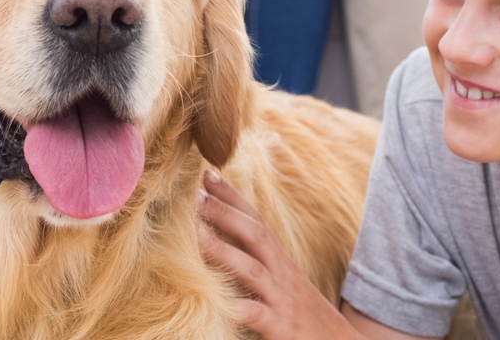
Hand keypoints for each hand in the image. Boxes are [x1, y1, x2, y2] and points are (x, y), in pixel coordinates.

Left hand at [198, 171, 365, 339]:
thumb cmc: (306, 316)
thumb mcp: (285, 284)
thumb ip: (261, 264)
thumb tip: (225, 243)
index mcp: (282, 262)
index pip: (257, 221)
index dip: (234, 198)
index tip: (208, 175)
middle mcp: (282, 274)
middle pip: (255, 234)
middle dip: (225, 213)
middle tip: (194, 196)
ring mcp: (281, 300)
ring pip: (251, 269)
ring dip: (222, 249)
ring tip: (194, 235)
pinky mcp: (280, 327)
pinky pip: (255, 314)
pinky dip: (235, 305)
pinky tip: (214, 298)